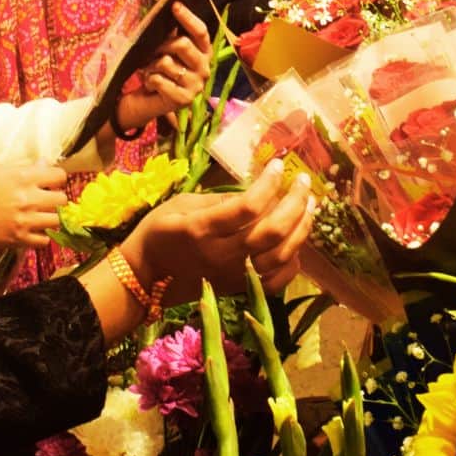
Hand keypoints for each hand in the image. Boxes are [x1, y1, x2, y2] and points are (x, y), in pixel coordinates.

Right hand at [0, 162, 66, 250]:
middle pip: (61, 199)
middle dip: (55, 197)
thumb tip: (42, 165)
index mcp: (22, 177)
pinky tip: (32, 230)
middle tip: (44, 199)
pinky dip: (41, 235)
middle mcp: (28, 200)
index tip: (49, 181)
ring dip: (49, 217)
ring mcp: (24, 222)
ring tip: (38, 216)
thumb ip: (19, 167)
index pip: (58, 176)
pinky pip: (44, 240)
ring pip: (56, 221)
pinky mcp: (18, 240)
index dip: (55, 178)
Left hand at [112, 2, 212, 134]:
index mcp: (203, 53)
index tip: (174, 5)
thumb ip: (170, 34)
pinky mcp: (184, 100)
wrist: (150, 101)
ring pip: (166, 62)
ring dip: (151, 65)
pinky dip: (149, 80)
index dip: (188, 18)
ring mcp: (196, 86)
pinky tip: (152, 84)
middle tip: (152, 52)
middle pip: (182, 44)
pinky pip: (159, 80)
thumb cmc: (160, 71)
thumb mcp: (166, 50)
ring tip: (151, 71)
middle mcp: (204, 68)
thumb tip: (168, 10)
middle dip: (161, 46)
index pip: (200, 32)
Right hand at [121, 165, 312, 305]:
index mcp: (201, 229)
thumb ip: (218, 200)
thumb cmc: (159, 232)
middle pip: (271, 232)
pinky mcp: (238, 290)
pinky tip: (297, 242)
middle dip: (295, 203)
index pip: (247, 207)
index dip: (269, 184)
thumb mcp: (180, 204)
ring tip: (310, 205)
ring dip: (302, 229)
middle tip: (304, 182)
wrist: (145, 278)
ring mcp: (233, 276)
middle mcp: (221, 255)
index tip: (279, 165)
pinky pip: (276, 281)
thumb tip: (256, 193)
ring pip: (280, 257)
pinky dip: (292, 262)